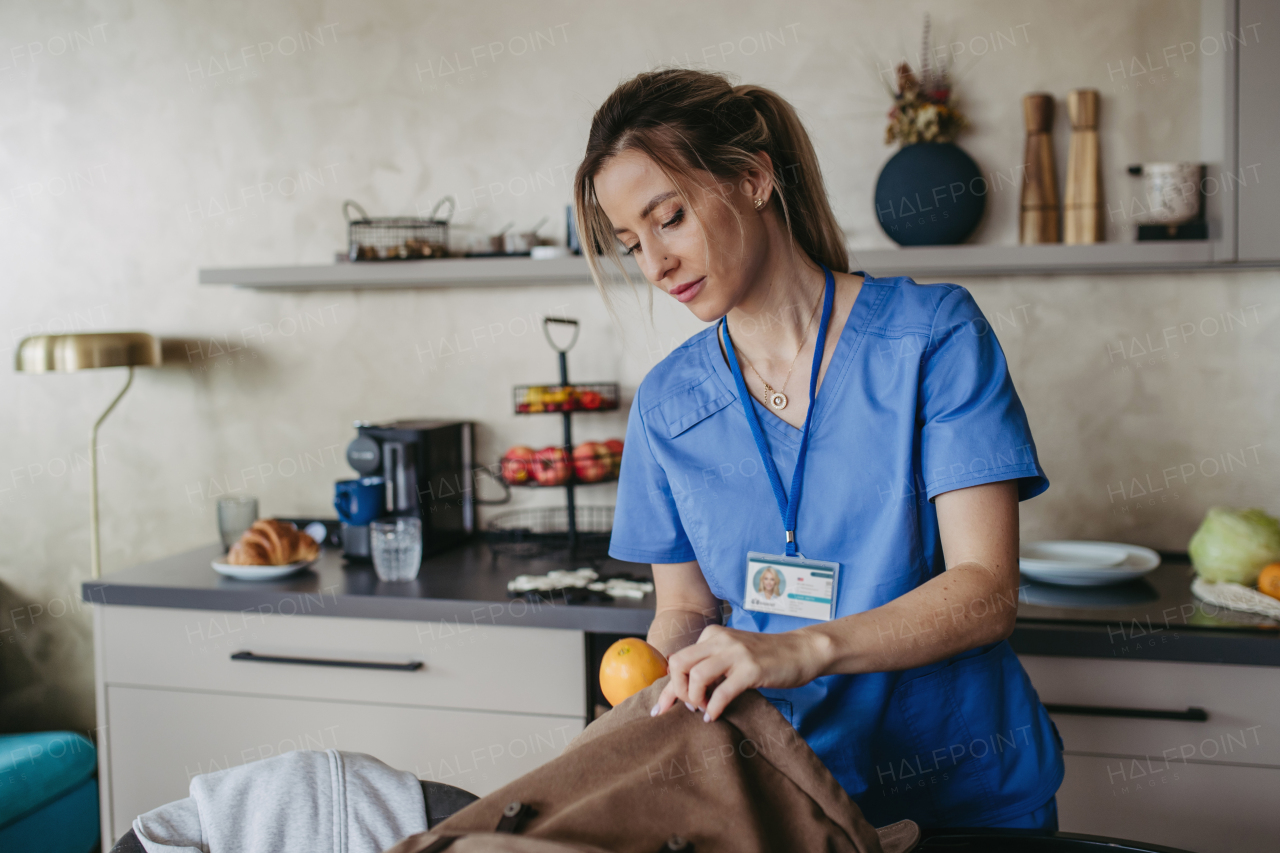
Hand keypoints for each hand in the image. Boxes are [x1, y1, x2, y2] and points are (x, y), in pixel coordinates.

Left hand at [651, 625, 828, 721]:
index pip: (678, 660)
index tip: (659, 709)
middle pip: (679, 664)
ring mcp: (736, 653)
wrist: (800, 650)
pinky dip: (713, 708)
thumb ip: (710, 664)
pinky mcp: (751, 669)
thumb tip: (684, 691)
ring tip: (702, 711)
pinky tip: (714, 717)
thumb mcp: (732, 654)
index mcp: (712, 635)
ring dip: (694, 699)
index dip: (667, 688)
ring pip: (696, 676)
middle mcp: (720, 640)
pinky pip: (722, 692)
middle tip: (689, 708)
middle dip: (677, 691)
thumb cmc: (765, 657)